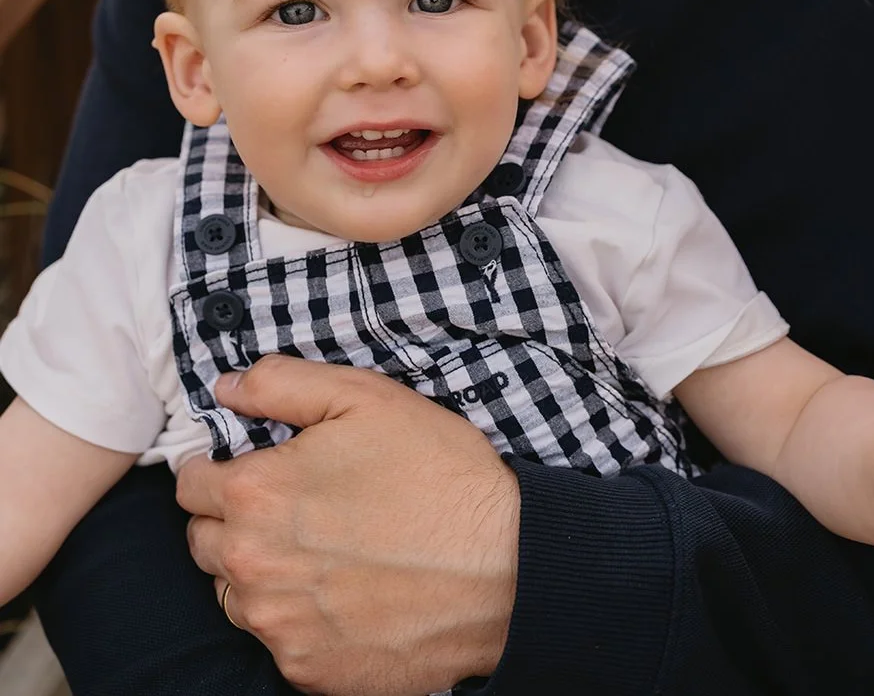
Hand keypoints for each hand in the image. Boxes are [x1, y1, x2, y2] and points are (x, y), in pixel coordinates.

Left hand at [175, 355, 518, 695]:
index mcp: (257, 494)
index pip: (190, 485)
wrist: (505, 568)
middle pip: (204, 542)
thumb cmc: (439, 475)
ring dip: (258, 571)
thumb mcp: (365, 398)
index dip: (218, 467)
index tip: (250, 466)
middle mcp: (252, 566)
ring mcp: (277, 626)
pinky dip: (296, 616)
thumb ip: (282, 384)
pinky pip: (276, 639)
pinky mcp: (307, 670)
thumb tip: (225, 386)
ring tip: (321, 548)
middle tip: (292, 504)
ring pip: (234, 594)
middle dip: (234, 519)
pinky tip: (343, 590)